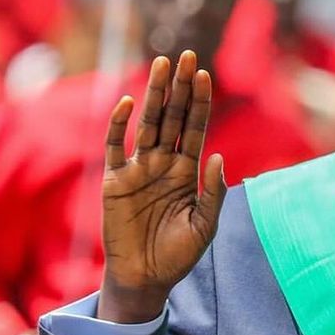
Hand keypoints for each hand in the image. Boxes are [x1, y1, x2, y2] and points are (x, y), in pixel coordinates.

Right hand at [100, 51, 225, 322]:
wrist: (146, 278)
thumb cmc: (178, 255)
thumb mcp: (205, 226)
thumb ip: (213, 192)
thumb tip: (219, 156)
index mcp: (187, 172)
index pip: (195, 128)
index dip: (200, 102)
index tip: (205, 74)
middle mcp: (163, 164)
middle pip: (173, 118)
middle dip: (180, 88)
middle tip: (186, 56)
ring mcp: (138, 169)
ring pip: (148, 124)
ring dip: (155, 95)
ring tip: (163, 65)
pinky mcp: (114, 181)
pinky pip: (115, 147)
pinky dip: (120, 125)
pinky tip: (130, 103)